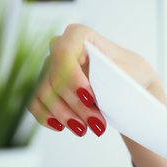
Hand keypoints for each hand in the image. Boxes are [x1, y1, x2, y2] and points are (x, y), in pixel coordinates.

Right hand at [29, 24, 159, 136]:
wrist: (129, 84)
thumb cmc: (131, 73)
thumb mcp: (131, 72)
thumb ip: (114, 78)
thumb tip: (101, 94)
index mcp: (81, 36)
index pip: (64, 53)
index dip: (72, 77)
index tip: (90, 98)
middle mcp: (60, 48)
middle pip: (56, 78)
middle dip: (76, 105)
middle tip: (97, 124)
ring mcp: (50, 67)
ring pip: (46, 93)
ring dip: (65, 115)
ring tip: (86, 129)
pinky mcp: (45, 86)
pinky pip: (36, 103)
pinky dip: (47, 117)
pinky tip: (62, 127)